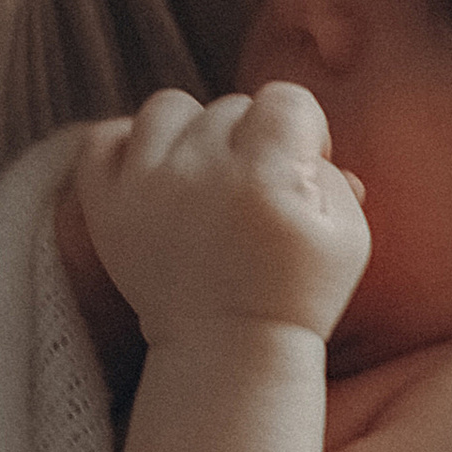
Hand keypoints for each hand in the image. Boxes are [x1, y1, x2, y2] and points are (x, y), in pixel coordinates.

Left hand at [71, 85, 369, 346]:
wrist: (228, 353)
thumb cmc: (298, 296)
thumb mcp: (348, 238)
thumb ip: (334, 177)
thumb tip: (313, 151)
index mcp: (266, 175)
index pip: (286, 99)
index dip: (304, 128)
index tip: (301, 166)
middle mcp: (200, 170)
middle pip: (230, 107)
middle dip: (251, 138)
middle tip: (255, 190)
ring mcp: (145, 185)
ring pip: (168, 108)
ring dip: (190, 132)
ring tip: (203, 173)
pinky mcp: (106, 207)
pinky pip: (102, 138)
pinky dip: (125, 146)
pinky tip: (154, 172)